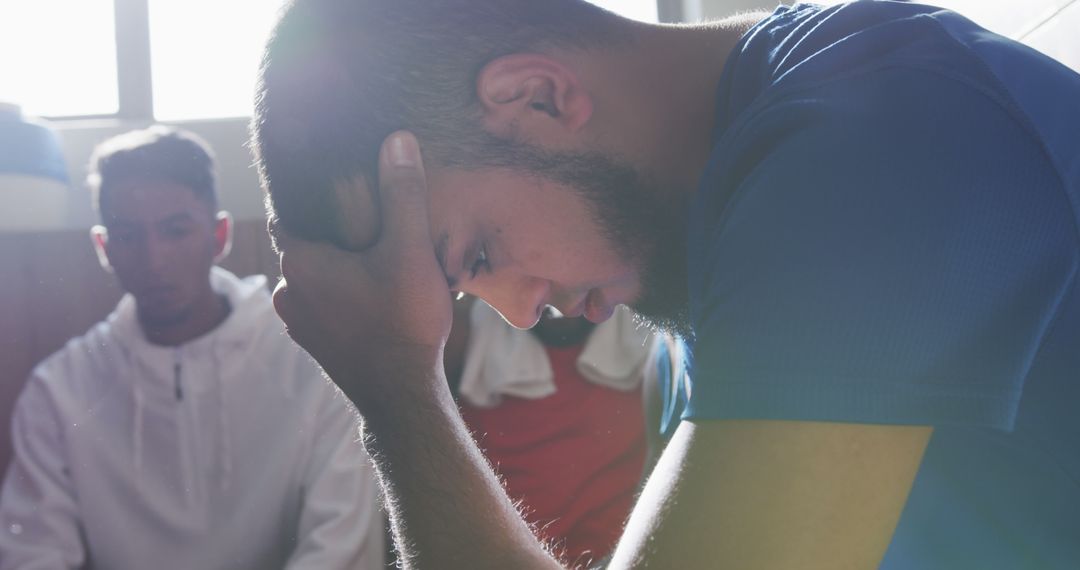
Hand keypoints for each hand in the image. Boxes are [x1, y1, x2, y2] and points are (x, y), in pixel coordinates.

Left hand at [271, 131, 451, 403]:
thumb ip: (401, 194)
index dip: (309, 196)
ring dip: (334, 268)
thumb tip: (396, 140)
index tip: (334, 184)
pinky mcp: (318, 346)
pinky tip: (372, 294)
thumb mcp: (409, 251)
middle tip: (366, 220)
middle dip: (329, 232)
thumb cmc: (403, 323)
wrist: (403, 398)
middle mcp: (289, 291)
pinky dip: (339, 296)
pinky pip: (322, 306)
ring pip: (312, 279)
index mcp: (300, 261)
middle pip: (304, 244)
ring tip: (372, 257)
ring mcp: (300, 323)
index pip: (288, 211)